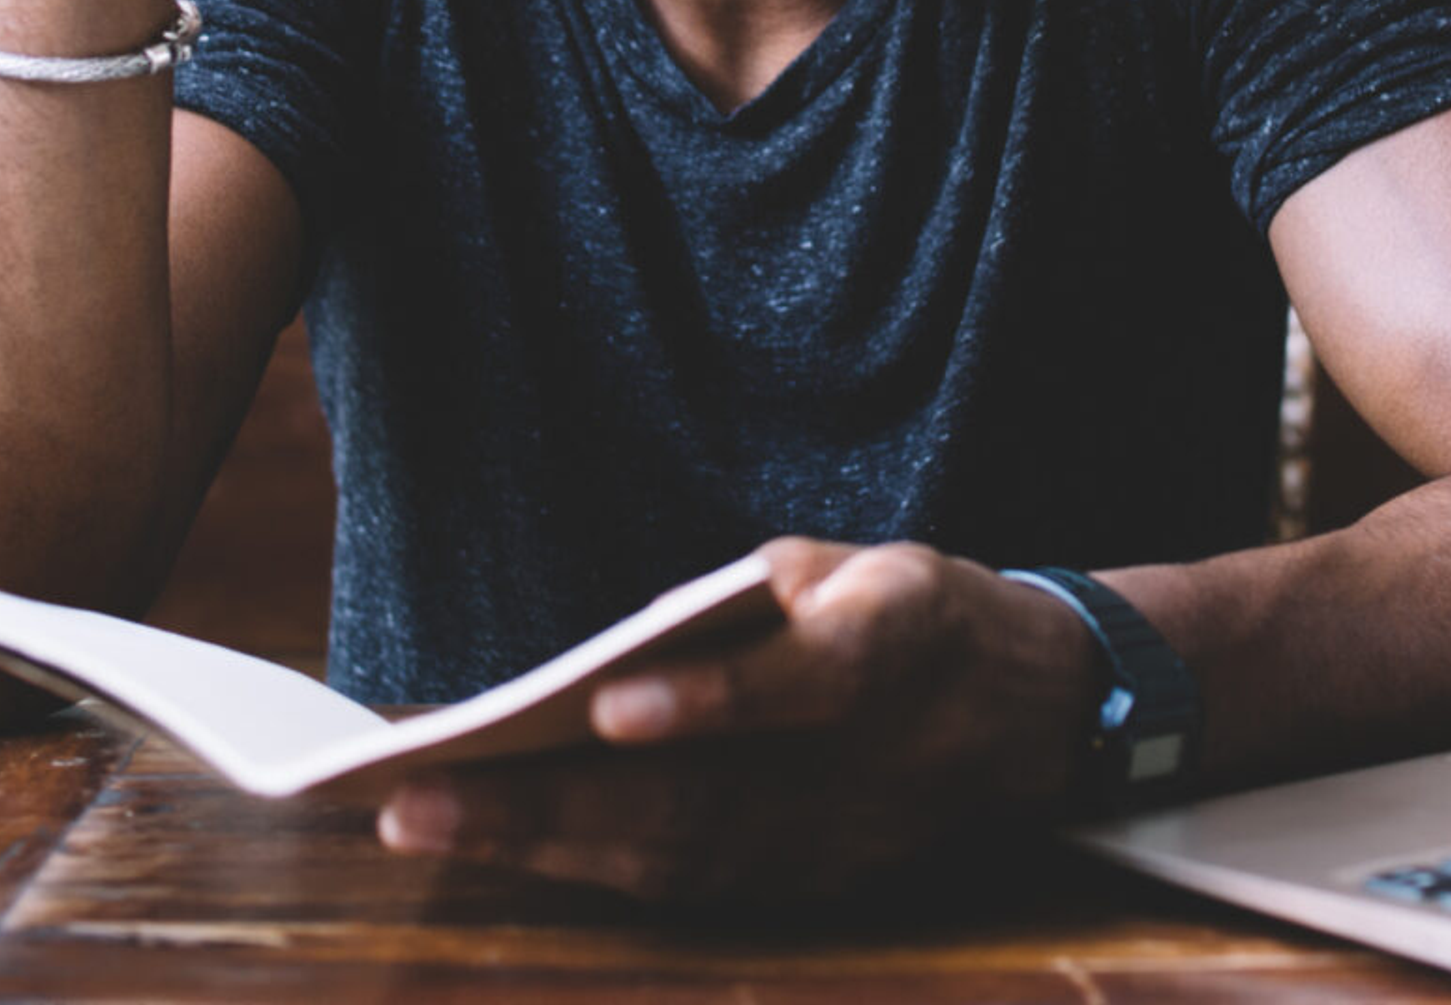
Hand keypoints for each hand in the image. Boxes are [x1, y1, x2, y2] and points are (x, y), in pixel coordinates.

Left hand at [372, 538, 1101, 900]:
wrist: (1028, 712)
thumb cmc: (911, 614)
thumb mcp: (861, 565)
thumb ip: (760, 601)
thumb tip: (630, 657)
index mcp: (895, 647)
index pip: (803, 681)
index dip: (711, 701)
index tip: (607, 705)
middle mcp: (865, 764)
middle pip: (704, 796)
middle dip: (553, 806)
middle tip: (422, 797)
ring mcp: (836, 841)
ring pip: (679, 857)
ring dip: (546, 850)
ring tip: (426, 821)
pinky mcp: (808, 885)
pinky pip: (687, 884)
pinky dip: (588, 869)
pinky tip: (497, 844)